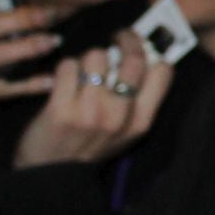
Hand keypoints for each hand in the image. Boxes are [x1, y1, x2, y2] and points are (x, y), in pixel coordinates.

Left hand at [13, 29, 173, 168]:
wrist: (51, 176)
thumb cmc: (90, 146)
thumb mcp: (125, 131)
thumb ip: (138, 99)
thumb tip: (144, 54)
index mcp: (141, 121)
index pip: (162, 71)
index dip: (151, 51)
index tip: (139, 46)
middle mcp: (119, 116)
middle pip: (133, 58)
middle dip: (125, 39)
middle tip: (117, 38)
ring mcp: (90, 112)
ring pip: (97, 56)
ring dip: (88, 58)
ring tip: (84, 72)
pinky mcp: (61, 110)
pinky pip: (68, 66)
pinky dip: (65, 69)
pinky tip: (64, 83)